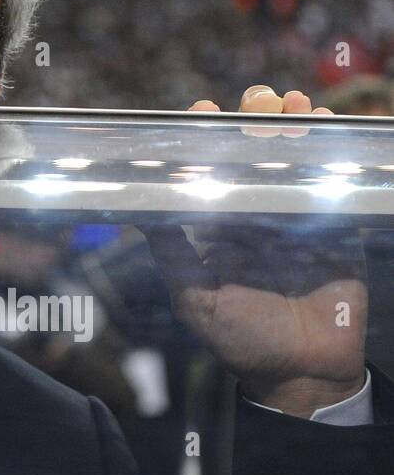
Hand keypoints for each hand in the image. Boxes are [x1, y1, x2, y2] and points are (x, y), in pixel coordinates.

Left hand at [141, 86, 367, 417]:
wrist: (302, 374)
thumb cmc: (240, 338)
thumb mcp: (195, 297)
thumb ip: (172, 253)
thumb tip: (136, 210)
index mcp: (218, 220)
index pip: (209, 163)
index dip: (206, 133)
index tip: (203, 109)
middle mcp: (256, 209)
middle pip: (254, 146)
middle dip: (254, 115)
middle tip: (258, 100)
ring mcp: (297, 213)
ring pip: (295, 153)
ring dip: (294, 122)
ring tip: (294, 104)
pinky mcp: (337, 225)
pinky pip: (337, 178)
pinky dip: (336, 148)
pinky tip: (330, 126)